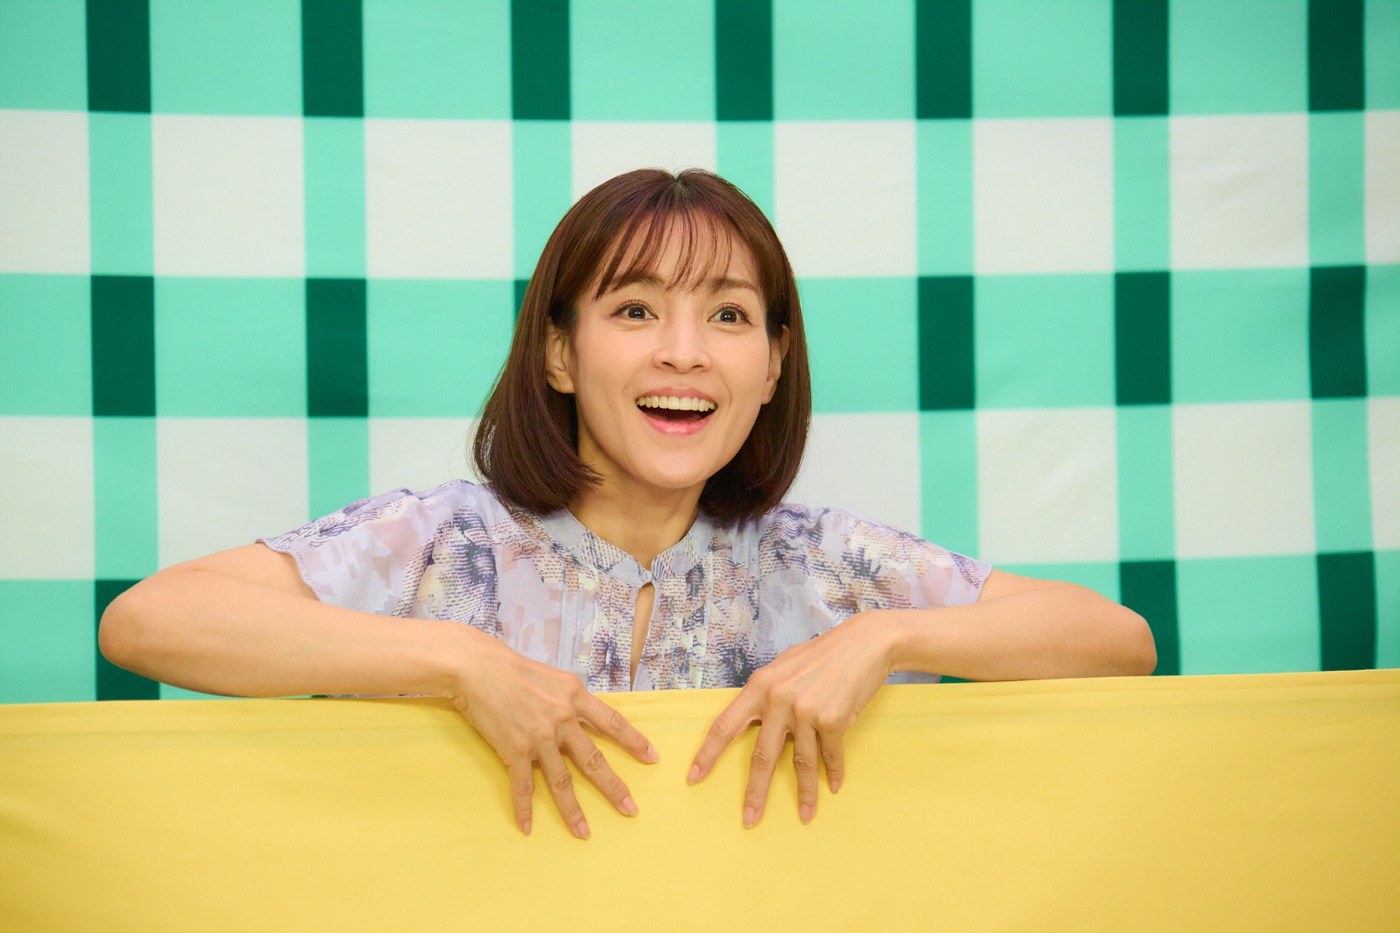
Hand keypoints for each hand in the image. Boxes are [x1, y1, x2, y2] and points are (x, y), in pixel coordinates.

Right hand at [447, 629, 657, 838]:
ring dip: (573, 810)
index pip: (613, 722)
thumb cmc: (514, 669)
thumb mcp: (555, 678)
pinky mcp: (514, 749)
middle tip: (631, 810)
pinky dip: (524, 808)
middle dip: (614, 787)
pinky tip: (526, 827)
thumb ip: (572, 699)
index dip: (634, 742)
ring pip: (561, 781)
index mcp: (576, 696)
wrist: (478, 668)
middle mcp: (562, 718)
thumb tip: (586, 717)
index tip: (652, 758)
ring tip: (584, 832)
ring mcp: (539, 736)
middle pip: (594, 759)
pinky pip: (523, 785)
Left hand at [687, 611, 895, 826]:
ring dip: (805, 793)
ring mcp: (806, 712)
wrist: (865, 643)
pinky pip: (830, 755)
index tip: (694, 778)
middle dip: (755, 792)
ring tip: (805, 815)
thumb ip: (766, 694)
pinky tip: (833, 786)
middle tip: (749, 819)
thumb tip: (755, 721)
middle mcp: (778, 700)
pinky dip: (833, 773)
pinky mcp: (834, 720)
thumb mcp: (783, 668)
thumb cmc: (822, 655)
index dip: (708, 754)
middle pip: (761, 756)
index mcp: (759, 686)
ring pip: (801, 762)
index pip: (725, 726)